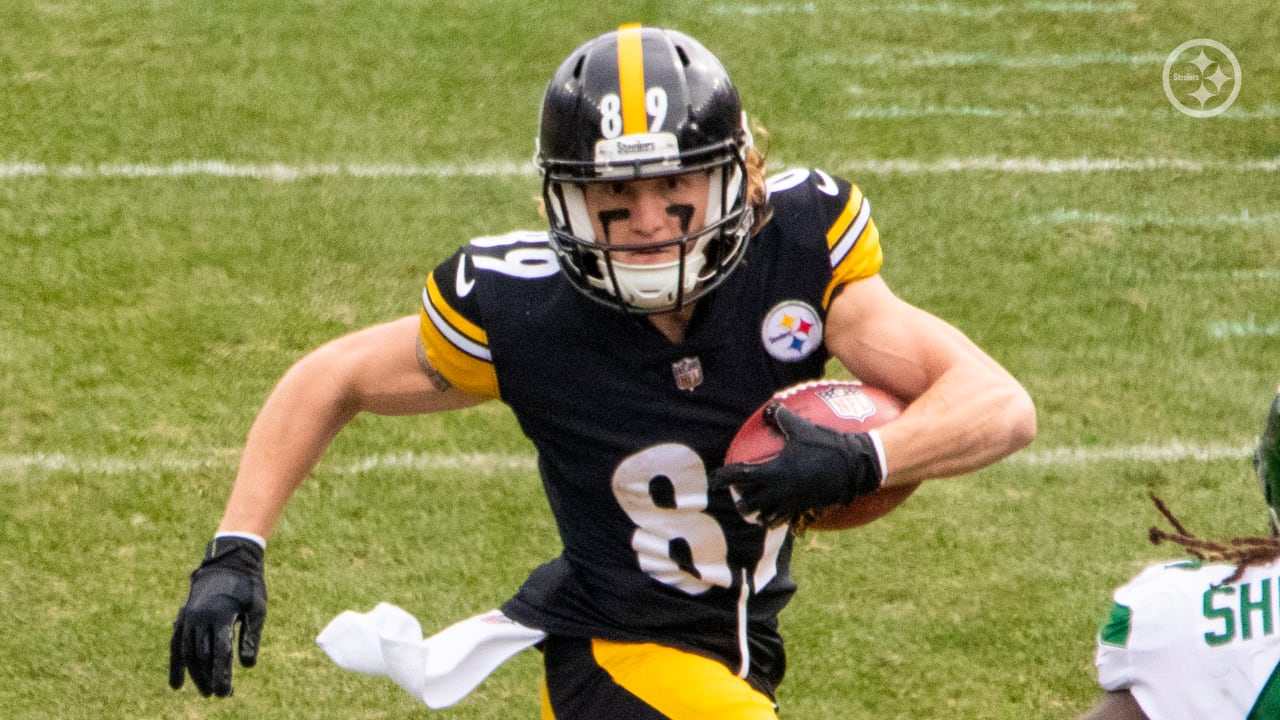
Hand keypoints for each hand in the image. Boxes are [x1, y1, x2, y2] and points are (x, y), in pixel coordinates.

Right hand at [169, 536, 266, 696]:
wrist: (229, 559)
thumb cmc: (249, 585)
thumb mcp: (257, 608)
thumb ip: (250, 637)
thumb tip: (248, 665)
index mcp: (221, 615)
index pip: (220, 653)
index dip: (221, 675)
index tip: (225, 693)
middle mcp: (200, 617)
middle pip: (202, 656)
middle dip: (210, 678)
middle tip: (220, 695)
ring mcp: (189, 616)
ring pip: (187, 653)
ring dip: (195, 675)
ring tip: (205, 691)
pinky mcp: (183, 616)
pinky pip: (176, 644)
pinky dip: (176, 664)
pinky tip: (177, 683)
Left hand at [710, 402, 882, 526]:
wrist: (853, 466)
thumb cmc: (825, 445)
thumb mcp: (801, 428)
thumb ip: (782, 418)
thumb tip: (770, 407)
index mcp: (774, 471)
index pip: (740, 476)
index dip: (724, 477)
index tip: (715, 479)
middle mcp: (779, 491)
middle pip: (748, 504)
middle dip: (739, 501)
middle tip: (735, 493)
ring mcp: (792, 503)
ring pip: (766, 516)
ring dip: (756, 512)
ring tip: (752, 507)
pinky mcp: (805, 508)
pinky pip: (785, 518)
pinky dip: (776, 517)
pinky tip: (776, 513)